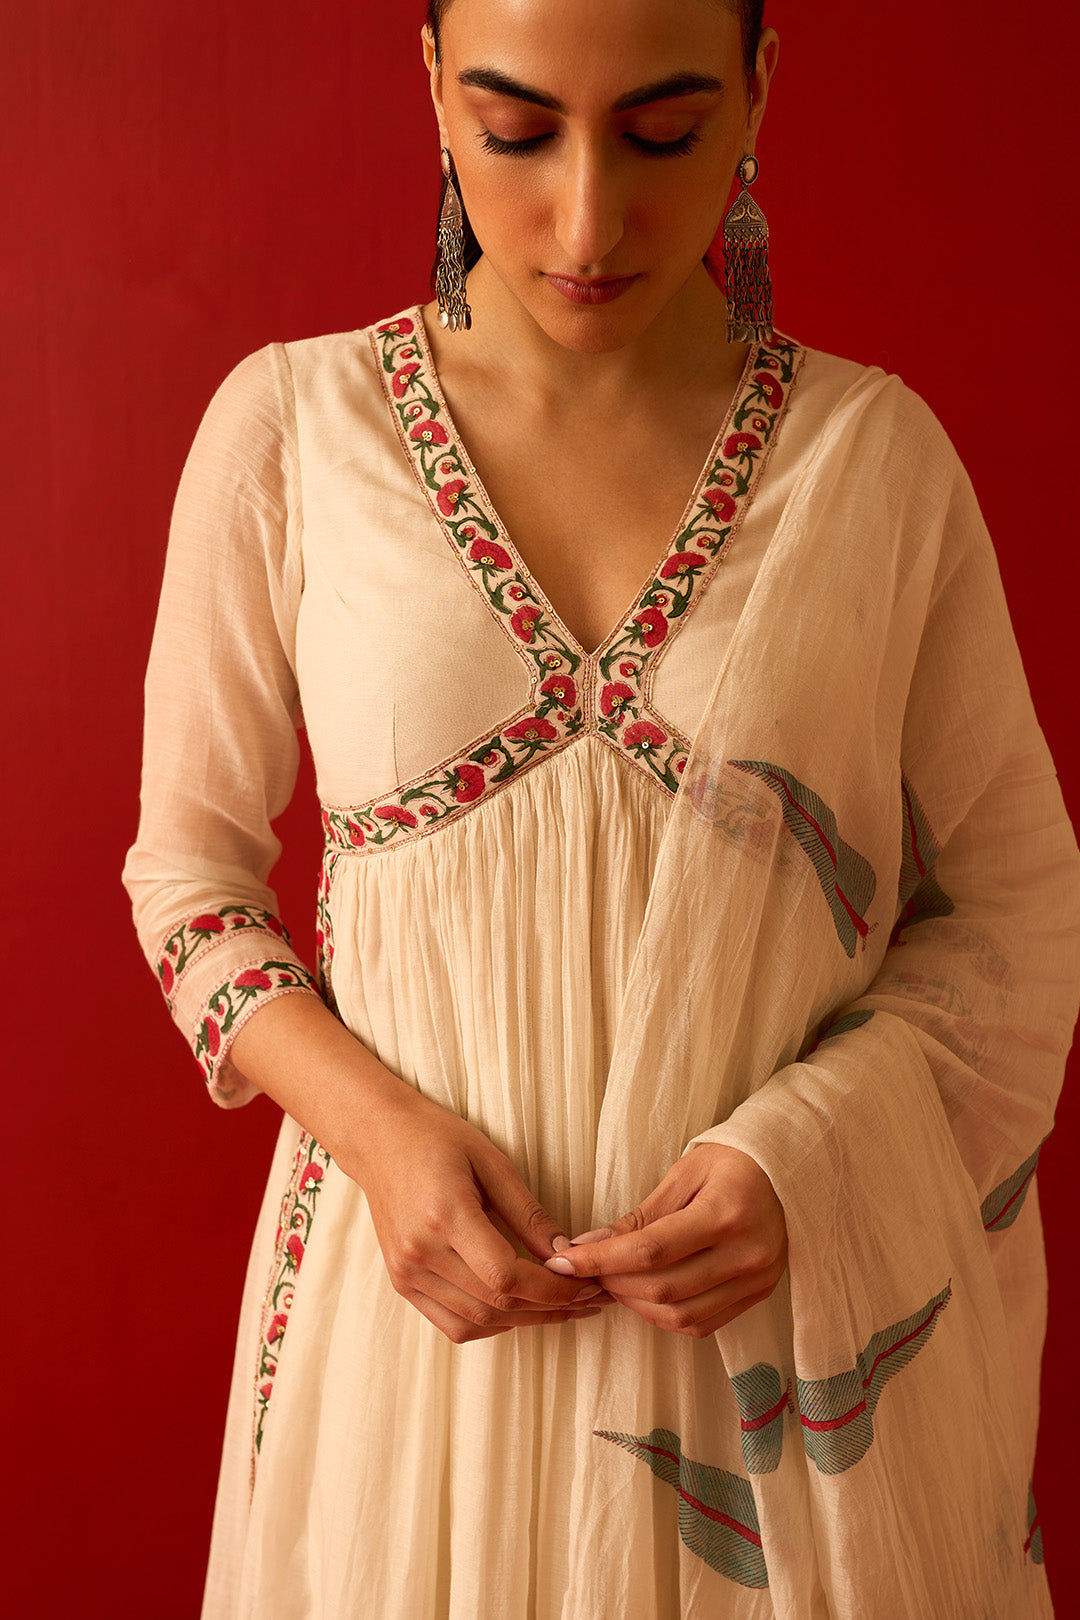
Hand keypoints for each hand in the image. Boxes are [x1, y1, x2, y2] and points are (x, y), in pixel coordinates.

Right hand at [349, 1085, 608, 1343]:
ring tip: (561, 1307)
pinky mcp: (401, 1281)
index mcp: (444, 1215)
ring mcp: (406, 1271)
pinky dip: (490, 1324)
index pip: (506, 1277)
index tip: (585, 1284)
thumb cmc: (437, 1138)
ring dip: (524, 1321)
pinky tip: (517, 1308)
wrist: (378, 1138)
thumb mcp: (492, 1162)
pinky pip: (453, 1323)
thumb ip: (529, 1214)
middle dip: (550, 1309)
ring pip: (476, 1322)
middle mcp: (420, 1251)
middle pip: (495, 1305)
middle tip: (587, 1299)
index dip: (552, 1290)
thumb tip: (567, 1254)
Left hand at [542, 1144, 786, 1337]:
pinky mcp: (760, 1295)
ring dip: (636, 1305)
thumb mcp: (685, 1173)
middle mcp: (746, 1253)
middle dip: (613, 1283)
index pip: (651, 1250)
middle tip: (585, 1268)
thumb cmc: (732, 1162)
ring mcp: (757, 1280)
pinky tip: (646, 1295)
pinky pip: (703, 1324)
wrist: (791, 1171)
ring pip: (682, 1316)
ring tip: (613, 1281)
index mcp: (726, 1213)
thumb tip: (589, 1245)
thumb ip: (641, 1215)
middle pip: (664, 1289)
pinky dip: (666, 1316)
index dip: (601, 1260)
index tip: (565, 1261)